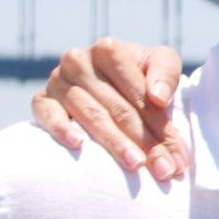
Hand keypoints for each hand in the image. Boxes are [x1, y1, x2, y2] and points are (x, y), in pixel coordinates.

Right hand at [30, 38, 187, 182]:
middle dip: (145, 142)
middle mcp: (78, 60)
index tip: (177, 155)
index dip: (160, 124)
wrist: (109, 86)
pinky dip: (60, 128)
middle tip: (163, 169)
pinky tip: (78, 145)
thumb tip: (157, 98)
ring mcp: (57, 80)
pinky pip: (47, 113)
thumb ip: (166, 74)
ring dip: (115, 143)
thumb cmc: (139, 77)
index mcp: (108, 49)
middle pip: (117, 107)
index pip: (137, 91)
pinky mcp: (41, 100)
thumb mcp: (161, 64)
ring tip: (136, 165)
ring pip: (90, 115)